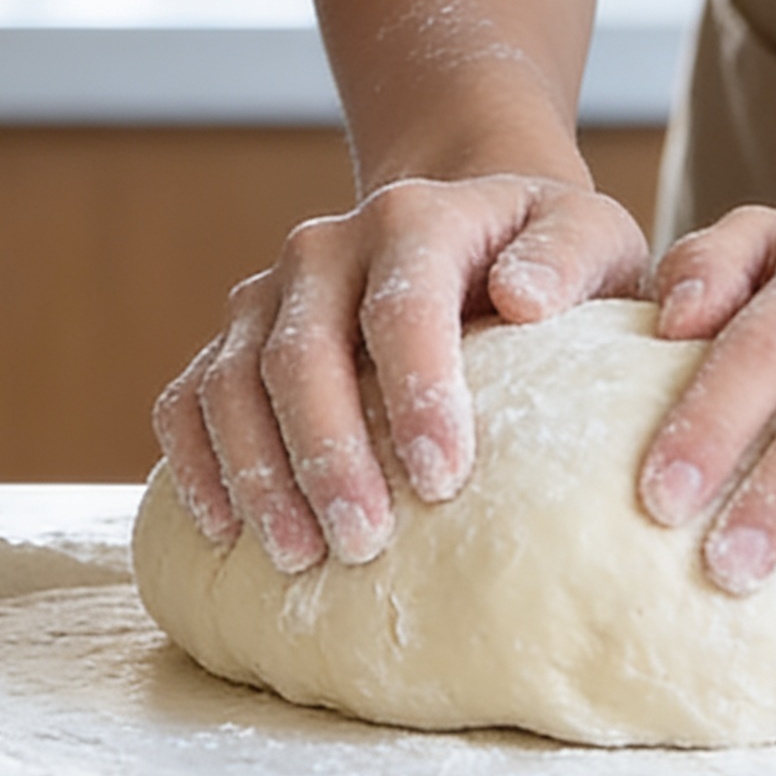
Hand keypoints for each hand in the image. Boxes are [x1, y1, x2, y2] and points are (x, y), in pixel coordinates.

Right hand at [153, 170, 650, 573]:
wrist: (465, 229)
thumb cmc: (541, 256)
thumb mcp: (588, 237)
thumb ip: (569, 258)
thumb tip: (521, 298)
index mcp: (413, 218)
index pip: (402, 304)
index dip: (416, 391)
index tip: (445, 480)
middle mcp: (324, 248)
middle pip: (300, 351)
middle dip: (326, 452)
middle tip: (363, 543)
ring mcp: (268, 293)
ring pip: (231, 380)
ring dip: (258, 472)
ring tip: (299, 556)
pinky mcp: (233, 339)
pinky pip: (187, 399)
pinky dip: (194, 463)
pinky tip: (224, 530)